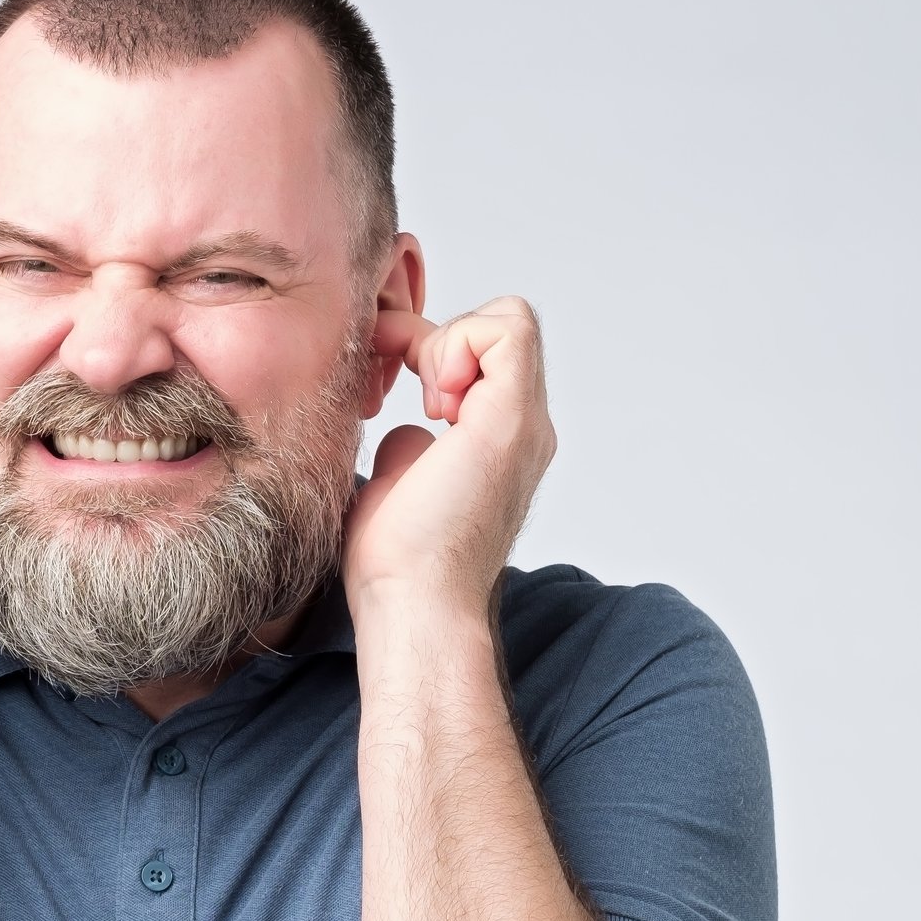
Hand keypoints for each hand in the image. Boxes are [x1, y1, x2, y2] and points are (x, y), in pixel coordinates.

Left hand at [342, 296, 557, 614]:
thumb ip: (412, 445)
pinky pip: (508, 331)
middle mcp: (525, 429)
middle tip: (405, 380)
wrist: (411, 599)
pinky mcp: (511, 421)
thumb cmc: (397, 559)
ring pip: (510, 321)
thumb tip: (408, 427)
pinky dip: (459, 344)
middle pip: (502, 330)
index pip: (488, 352)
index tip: (394, 384)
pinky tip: (434, 398)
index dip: (435, 347)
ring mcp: (525, 424)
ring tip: (426, 399)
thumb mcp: (398, 478)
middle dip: (440, 335)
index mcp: (501, 440)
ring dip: (450, 340)